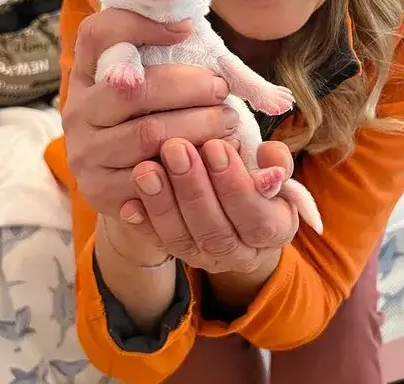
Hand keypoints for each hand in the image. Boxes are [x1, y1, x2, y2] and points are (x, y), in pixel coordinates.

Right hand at [61, 7, 240, 220]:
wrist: (125, 182)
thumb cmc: (147, 118)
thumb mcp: (147, 82)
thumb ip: (161, 54)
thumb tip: (186, 27)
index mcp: (86, 73)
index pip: (98, 34)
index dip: (140, 26)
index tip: (187, 30)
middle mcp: (79, 110)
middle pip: (133, 89)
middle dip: (188, 87)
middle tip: (221, 89)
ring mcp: (85, 152)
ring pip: (148, 134)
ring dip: (197, 125)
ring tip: (227, 121)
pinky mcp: (99, 190)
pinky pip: (151, 178)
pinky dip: (188, 165)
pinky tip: (212, 157)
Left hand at [120, 137, 299, 273]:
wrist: (236, 204)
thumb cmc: (256, 173)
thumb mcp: (273, 166)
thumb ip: (275, 162)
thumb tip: (270, 159)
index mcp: (274, 230)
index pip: (257, 218)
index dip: (236, 184)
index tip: (216, 146)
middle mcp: (241, 252)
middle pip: (216, 230)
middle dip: (193, 188)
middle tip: (175, 149)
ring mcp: (206, 258)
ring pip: (183, 240)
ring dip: (163, 204)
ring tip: (146, 169)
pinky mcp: (177, 254)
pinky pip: (158, 244)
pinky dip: (143, 224)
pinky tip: (129, 203)